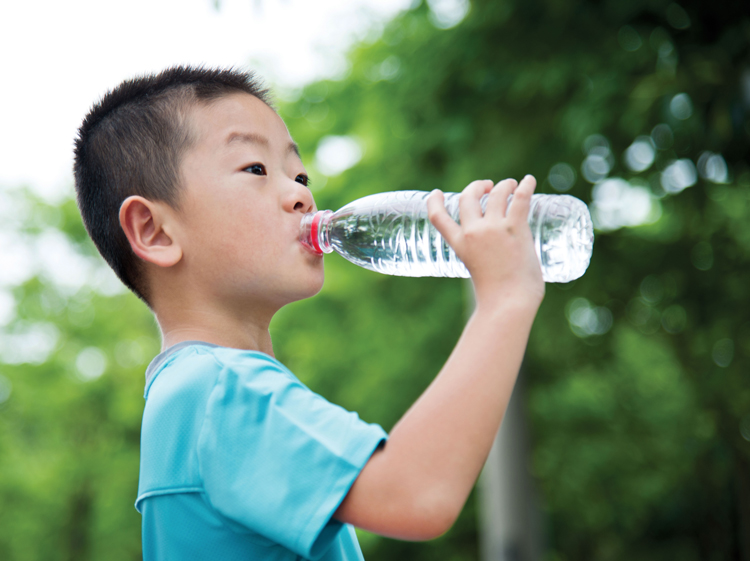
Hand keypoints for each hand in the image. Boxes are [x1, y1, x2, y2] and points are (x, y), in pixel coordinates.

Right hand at [427, 176, 544, 310]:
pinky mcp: (516, 228)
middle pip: (468, 197)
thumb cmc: (497, 298)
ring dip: (504, 184)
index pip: (438, 217)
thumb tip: (507, 259)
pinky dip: (525, 185)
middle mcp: (474, 232)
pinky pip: (520, 198)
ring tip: (512, 184)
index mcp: (460, 245)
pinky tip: (529, 180)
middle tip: (488, 185)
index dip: (435, 202)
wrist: (508, 304)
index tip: (437, 193)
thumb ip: (486, 260)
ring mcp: (494, 228)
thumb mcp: (479, 272)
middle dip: (476, 186)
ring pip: (496, 193)